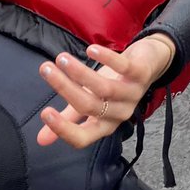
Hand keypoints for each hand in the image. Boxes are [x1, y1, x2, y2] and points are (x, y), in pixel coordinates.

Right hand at [36, 34, 176, 150]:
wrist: (149, 65)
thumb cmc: (114, 86)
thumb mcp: (90, 102)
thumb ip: (68, 119)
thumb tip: (40, 140)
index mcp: (104, 125)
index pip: (83, 138)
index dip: (64, 129)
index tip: (44, 113)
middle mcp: (119, 114)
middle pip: (89, 106)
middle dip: (64, 88)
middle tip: (45, 69)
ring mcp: (132, 94)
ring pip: (103, 88)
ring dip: (79, 72)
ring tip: (61, 58)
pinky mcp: (141, 73)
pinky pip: (123, 68)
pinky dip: (107, 58)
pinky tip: (91, 49)